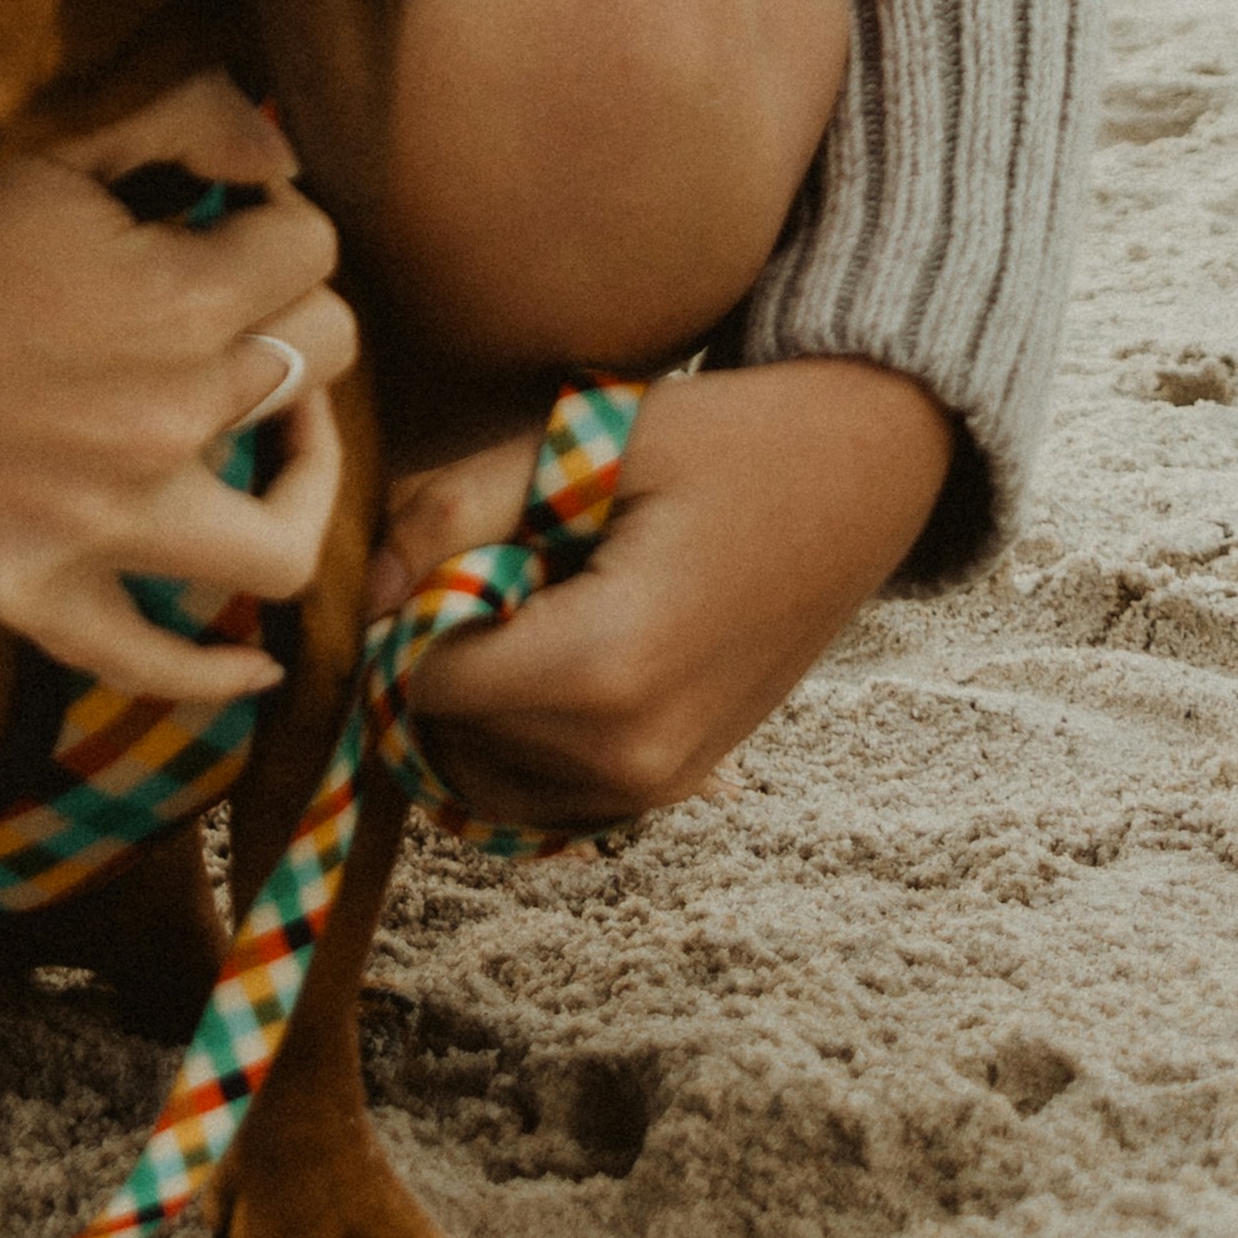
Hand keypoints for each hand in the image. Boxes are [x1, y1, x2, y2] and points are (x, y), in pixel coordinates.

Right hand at [0, 73, 356, 704]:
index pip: (310, 247)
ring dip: (302, 475)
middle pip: (319, 360)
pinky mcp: (34, 596)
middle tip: (235, 291)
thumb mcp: (52, 136)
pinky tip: (254, 665)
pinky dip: (214, 677)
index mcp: (178, 303)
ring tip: (280, 433)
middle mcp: (164, 426)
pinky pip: (154, 668)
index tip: (224, 207)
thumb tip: (282, 156)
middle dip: (291, 307)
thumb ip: (190, 116)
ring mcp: (103, 529)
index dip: (277, 212)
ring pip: (281, 536)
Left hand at [366, 359, 955, 821]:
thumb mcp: (584, 442)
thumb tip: (378, 593)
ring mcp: (658, 786)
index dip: (419, 609)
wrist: (859, 479)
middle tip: (513, 566)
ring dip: (478, 702)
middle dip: (449, 655)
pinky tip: (561, 650)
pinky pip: (542, 795)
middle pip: (450, 736)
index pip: (425, 682)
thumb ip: (458, 510)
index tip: (466, 547)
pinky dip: (519, 736)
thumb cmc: (723, 442)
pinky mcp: (672, 790)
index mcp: (606, 670)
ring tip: (540, 605)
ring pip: (485, 777)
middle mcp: (632, 756)